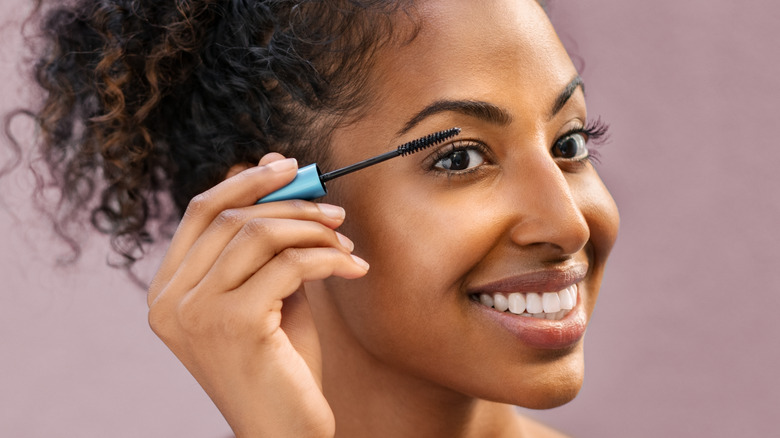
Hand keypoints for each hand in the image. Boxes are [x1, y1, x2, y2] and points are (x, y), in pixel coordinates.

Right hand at [147, 153, 367, 437]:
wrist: (285, 431)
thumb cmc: (279, 364)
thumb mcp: (268, 292)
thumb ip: (267, 240)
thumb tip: (274, 165)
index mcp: (169, 290)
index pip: (201, 211)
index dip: (246, 181)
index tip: (288, 166)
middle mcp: (171, 300)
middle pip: (232, 217)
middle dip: (292, 205)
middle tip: (336, 211)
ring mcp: (197, 312)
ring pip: (259, 234)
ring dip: (313, 228)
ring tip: (346, 240)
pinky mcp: (234, 323)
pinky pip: (291, 265)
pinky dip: (330, 257)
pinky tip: (354, 267)